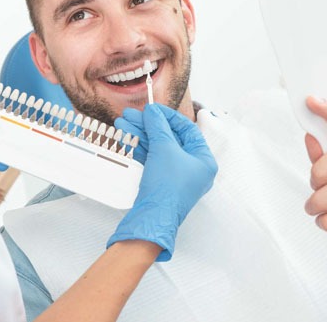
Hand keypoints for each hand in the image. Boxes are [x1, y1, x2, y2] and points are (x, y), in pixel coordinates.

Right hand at [108, 104, 217, 260]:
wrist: (153, 217)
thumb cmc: (167, 188)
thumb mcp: (164, 148)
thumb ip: (158, 126)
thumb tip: (152, 112)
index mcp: (203, 159)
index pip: (187, 129)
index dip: (168, 116)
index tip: (152, 109)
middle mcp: (192, 167)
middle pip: (169, 137)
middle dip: (148, 125)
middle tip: (131, 115)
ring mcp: (176, 176)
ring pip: (158, 148)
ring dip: (140, 134)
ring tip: (123, 123)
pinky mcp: (161, 182)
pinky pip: (152, 159)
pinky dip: (140, 147)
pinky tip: (126, 138)